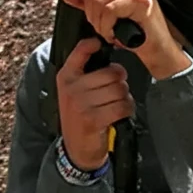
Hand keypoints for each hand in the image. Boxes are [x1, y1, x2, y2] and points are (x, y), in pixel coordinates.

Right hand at [56, 35, 133, 171]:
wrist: (76, 148)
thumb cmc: (80, 117)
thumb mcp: (73, 92)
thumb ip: (84, 72)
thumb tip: (103, 48)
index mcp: (66, 77)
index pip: (81, 50)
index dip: (94, 44)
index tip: (100, 45)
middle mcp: (72, 88)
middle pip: (112, 73)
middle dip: (121, 82)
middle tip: (116, 92)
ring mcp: (82, 104)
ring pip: (119, 90)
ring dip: (125, 98)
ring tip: (117, 105)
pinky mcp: (94, 119)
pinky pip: (122, 106)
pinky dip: (127, 109)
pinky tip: (121, 113)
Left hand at [59, 0, 192, 80]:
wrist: (155, 48)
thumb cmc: (134, 29)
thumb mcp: (104, 11)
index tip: (98, 13)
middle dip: (93, 14)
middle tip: (105, 26)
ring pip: (99, 1)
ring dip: (101, 24)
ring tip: (111, 30)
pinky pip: (110, 10)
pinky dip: (108, 27)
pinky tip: (116, 33)